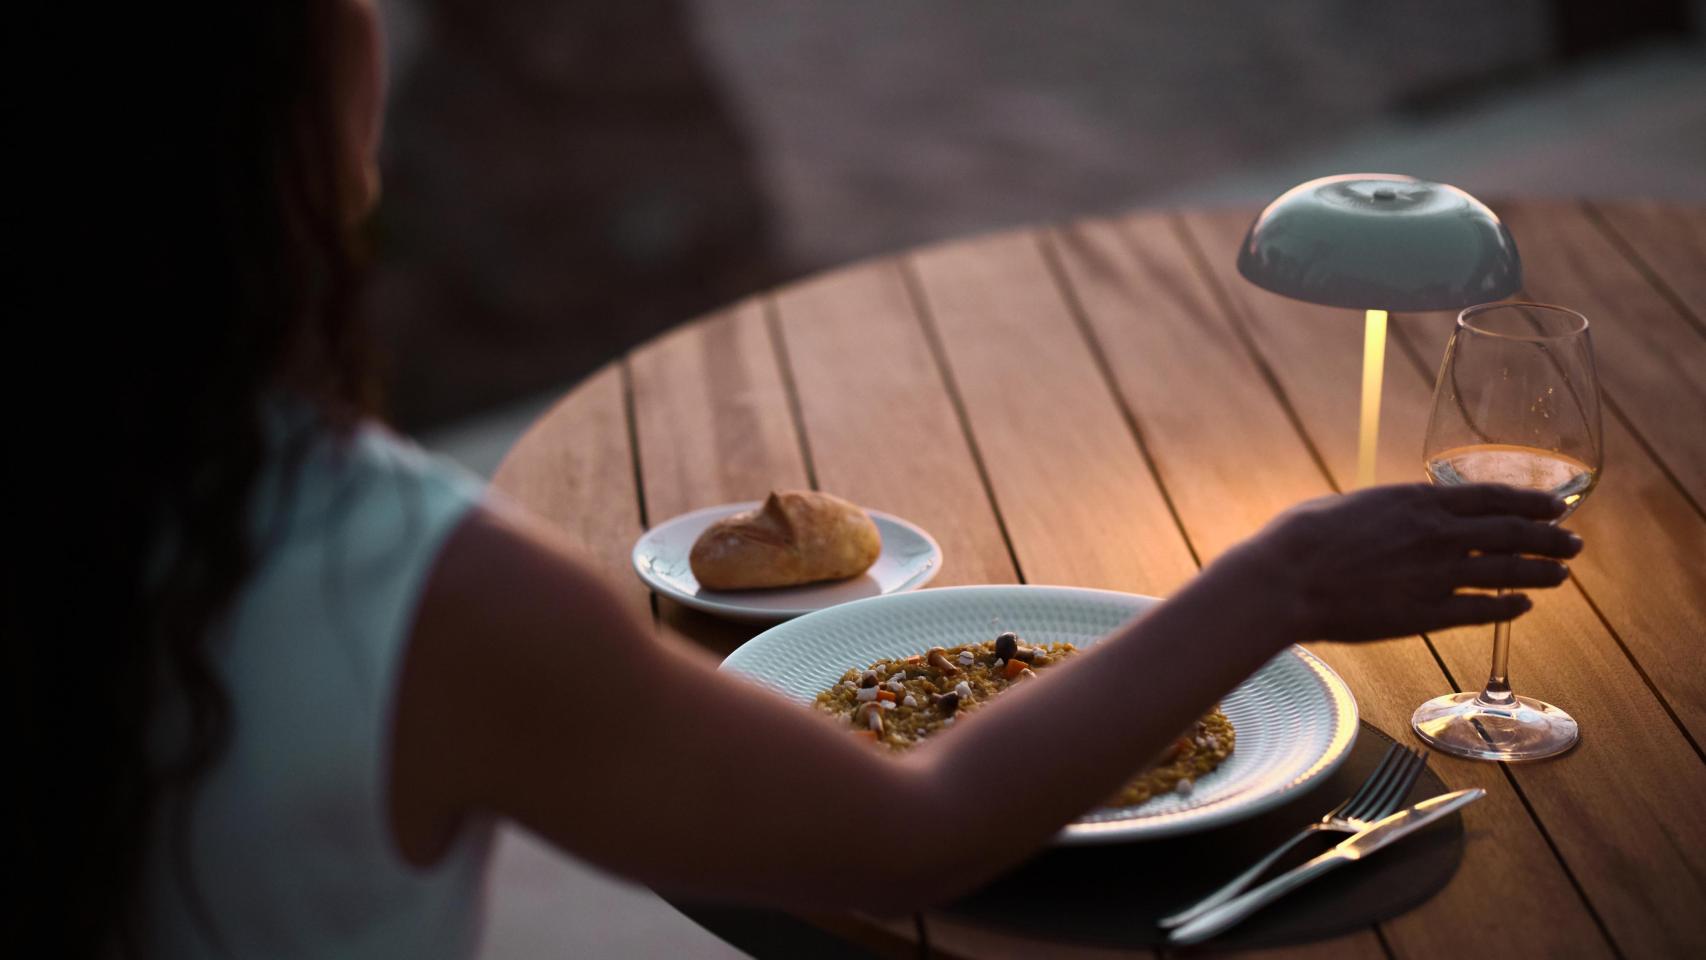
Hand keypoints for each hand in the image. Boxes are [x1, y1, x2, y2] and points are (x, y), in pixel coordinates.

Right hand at [1228, 483, 1580, 643]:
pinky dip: (1507, 608)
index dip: (1529, 502)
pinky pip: (1479, 610)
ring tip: (1561, 575)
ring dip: (1539, 573)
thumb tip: (1395, 513)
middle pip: (1511, 533)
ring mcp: (1435, 576)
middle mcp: (1436, 535)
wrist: (1283, 581)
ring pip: (1505, 572)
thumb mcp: (1348, 505)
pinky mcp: (1424, 614)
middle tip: (1574, 543)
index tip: (1554, 506)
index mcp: (1417, 501)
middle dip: (1548, 538)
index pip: (1491, 497)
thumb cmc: (1300, 538)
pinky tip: (1524, 607)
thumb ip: (1385, 511)